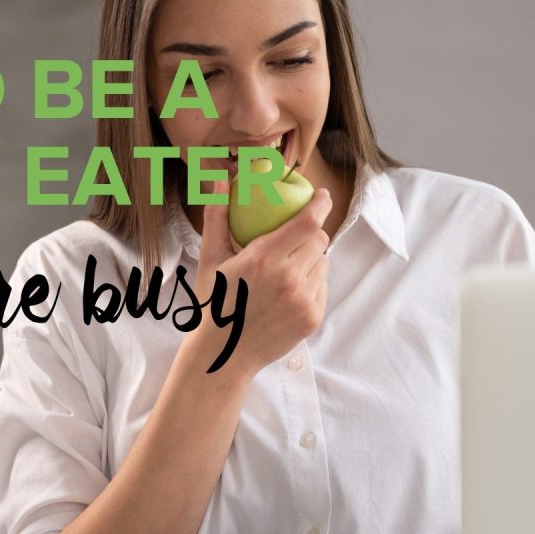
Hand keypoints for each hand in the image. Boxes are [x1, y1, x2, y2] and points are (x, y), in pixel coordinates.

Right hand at [194, 179, 331, 377]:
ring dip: (311, 258)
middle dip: (312, 232)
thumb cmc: (215, 302)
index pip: (307, 223)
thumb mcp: (211, 259)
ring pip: (323, 264)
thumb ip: (217, 217)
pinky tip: (289, 290)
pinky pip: (322, 287)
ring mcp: (303, 300)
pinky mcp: (312, 317)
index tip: (322, 195)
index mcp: (263, 259)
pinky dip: (311, 283)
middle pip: (319, 241)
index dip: (320, 205)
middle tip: (297, 234)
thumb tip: (218, 180)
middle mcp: (288, 279)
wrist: (224, 353)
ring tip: (288, 266)